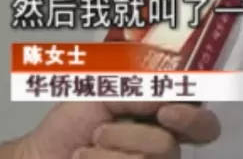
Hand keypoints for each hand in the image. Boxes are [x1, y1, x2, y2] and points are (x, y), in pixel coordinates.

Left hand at [18, 102, 220, 158]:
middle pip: (173, 149)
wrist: (41, 156)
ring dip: (108, 150)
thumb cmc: (71, 124)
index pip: (201, 124)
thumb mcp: (103, 91)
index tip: (166, 111)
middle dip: (136, 137)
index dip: (194, 119)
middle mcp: (162, 150)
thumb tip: (168, 98)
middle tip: (103, 132)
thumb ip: (139, 90)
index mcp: (164, 121)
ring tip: (88, 146)